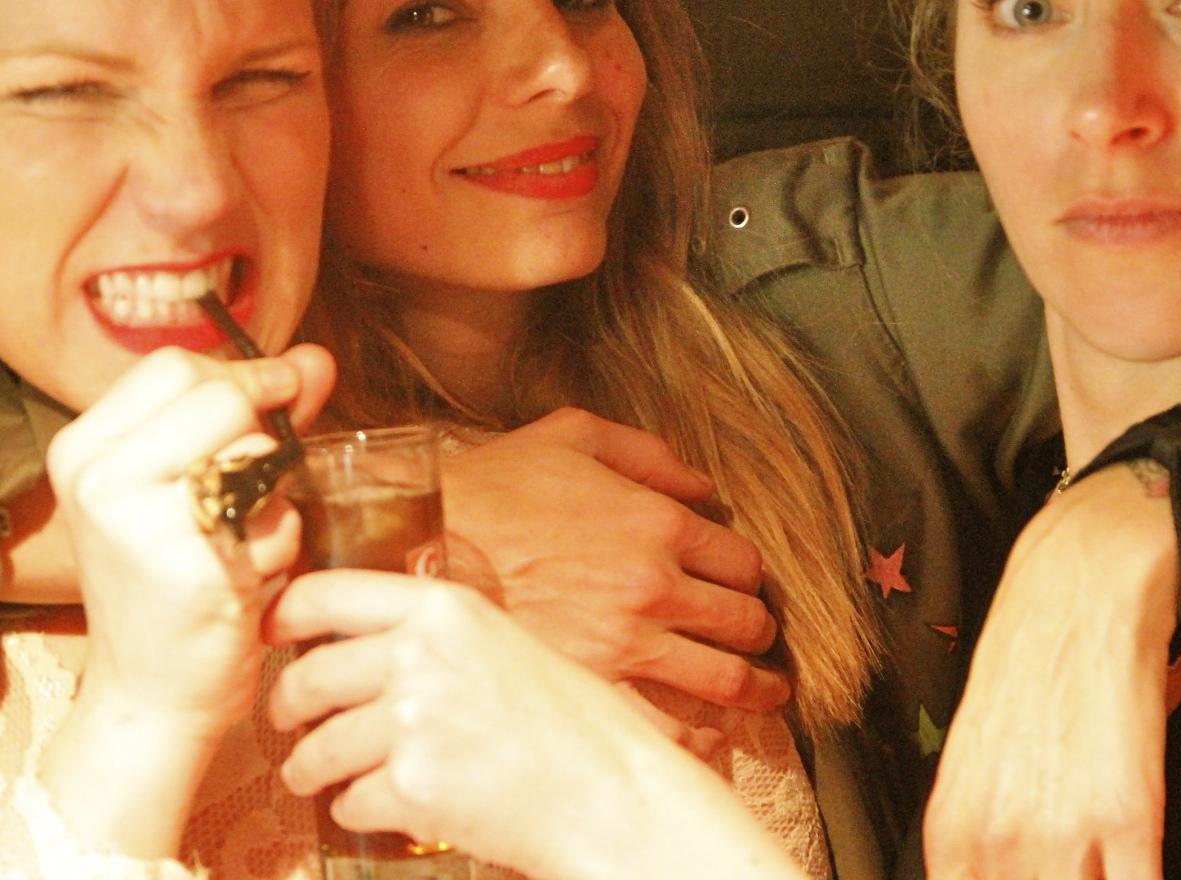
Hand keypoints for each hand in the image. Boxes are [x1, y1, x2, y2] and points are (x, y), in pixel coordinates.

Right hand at [37, 344, 333, 857]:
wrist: (150, 698)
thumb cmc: (174, 588)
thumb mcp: (193, 487)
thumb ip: (255, 414)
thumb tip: (317, 357)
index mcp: (82, 450)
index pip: (173, 365)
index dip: (238, 376)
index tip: (271, 401)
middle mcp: (97, 478)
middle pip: (218, 394)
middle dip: (260, 429)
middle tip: (257, 481)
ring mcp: (137, 521)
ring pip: (253, 448)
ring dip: (273, 492)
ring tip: (241, 540)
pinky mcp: (188, 565)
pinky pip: (274, 514)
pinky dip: (280, 541)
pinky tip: (248, 577)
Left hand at [266, 570, 806, 879]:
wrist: (612, 794)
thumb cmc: (575, 726)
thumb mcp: (507, 645)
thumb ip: (440, 633)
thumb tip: (372, 640)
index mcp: (444, 608)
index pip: (327, 593)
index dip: (283, 614)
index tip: (271, 630)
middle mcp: (420, 654)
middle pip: (309, 675)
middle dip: (286, 705)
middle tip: (287, 718)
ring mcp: (412, 720)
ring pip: (319, 748)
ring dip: (309, 769)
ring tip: (316, 777)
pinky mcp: (410, 785)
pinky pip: (349, 802)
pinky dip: (356, 813)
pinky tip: (382, 809)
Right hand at [439, 408, 787, 716]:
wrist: (417, 549)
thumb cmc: (487, 489)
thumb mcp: (569, 436)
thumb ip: (646, 453)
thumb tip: (702, 484)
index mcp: (657, 523)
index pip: (741, 561)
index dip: (748, 575)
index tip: (741, 585)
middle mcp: (655, 587)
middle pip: (745, 621)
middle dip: (758, 631)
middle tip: (757, 639)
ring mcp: (627, 645)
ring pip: (725, 679)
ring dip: (756, 689)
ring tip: (763, 694)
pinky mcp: (592, 688)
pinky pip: (668, 731)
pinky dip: (701, 743)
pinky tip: (708, 741)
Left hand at [923, 464, 1176, 879]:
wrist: (1080, 584)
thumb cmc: (1030, 663)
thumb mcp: (976, 756)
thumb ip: (983, 830)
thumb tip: (1001, 872)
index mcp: (953, 829)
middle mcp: (997, 838)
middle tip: (1075, 868)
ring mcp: (1062, 831)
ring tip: (1109, 862)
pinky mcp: (1130, 814)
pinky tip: (1145, 866)